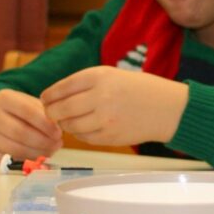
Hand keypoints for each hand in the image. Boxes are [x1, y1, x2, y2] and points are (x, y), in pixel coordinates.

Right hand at [0, 89, 62, 163]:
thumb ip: (43, 112)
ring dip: (38, 152)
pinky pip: (10, 160)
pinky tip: (38, 156)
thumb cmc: (15, 110)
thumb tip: (58, 128)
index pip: (28, 111)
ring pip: (16, 149)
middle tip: (58, 143)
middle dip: (44, 141)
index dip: (46, 124)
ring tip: (52, 149)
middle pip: (21, 133)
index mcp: (4, 99)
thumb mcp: (27, 102)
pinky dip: (28, 160)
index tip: (58, 132)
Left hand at [40, 66, 188, 145]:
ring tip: (72, 120)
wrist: (168, 108)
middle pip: (59, 110)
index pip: (60, 89)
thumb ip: (84, 84)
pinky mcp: (110, 136)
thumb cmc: (139, 89)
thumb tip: (53, 99)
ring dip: (66, 124)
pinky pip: (84, 138)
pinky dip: (81, 133)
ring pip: (69, 126)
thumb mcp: (112, 75)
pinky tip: (88, 127)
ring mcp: (104, 119)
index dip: (48, 96)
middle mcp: (100, 96)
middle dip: (52, 113)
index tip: (45, 99)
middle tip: (53, 113)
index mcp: (99, 76)